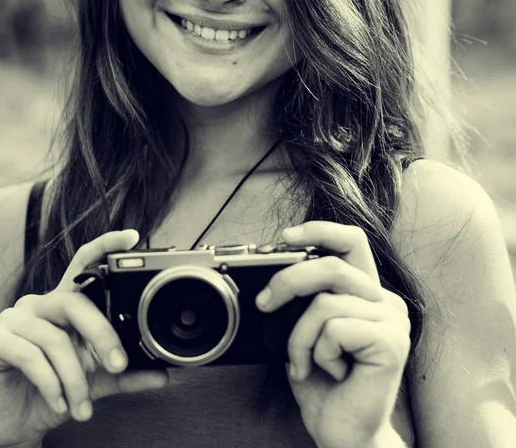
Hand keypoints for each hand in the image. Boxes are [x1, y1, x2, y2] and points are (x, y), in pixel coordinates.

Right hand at [0, 230, 168, 447]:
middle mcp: (38, 304)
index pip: (82, 265)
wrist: (13, 425)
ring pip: (54, 339)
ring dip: (74, 379)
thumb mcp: (97, 383)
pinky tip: (58, 404)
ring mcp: (12, 319)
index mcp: (63, 307)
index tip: (132, 237)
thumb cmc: (53, 392)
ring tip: (81, 404)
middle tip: (118, 365)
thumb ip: (126, 375)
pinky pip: (29, 357)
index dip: (105, 246)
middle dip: (102, 335)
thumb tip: (163, 375)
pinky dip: (50, 385)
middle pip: (75, 303)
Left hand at [256, 222, 410, 447]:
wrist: (343, 433)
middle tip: (265, 304)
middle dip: (288, 281)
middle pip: (331, 266)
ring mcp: (392, 322)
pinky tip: (331, 372)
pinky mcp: (391, 343)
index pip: (352, 242)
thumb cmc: (324, 385)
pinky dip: (317, 353)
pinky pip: (334, 329)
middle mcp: (384, 302)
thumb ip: (302, 303)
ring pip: (324, 303)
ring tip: (305, 362)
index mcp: (365, 294)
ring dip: (299, 338)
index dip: (319, 230)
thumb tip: (274, 280)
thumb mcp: (304, 333)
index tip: (285, 237)